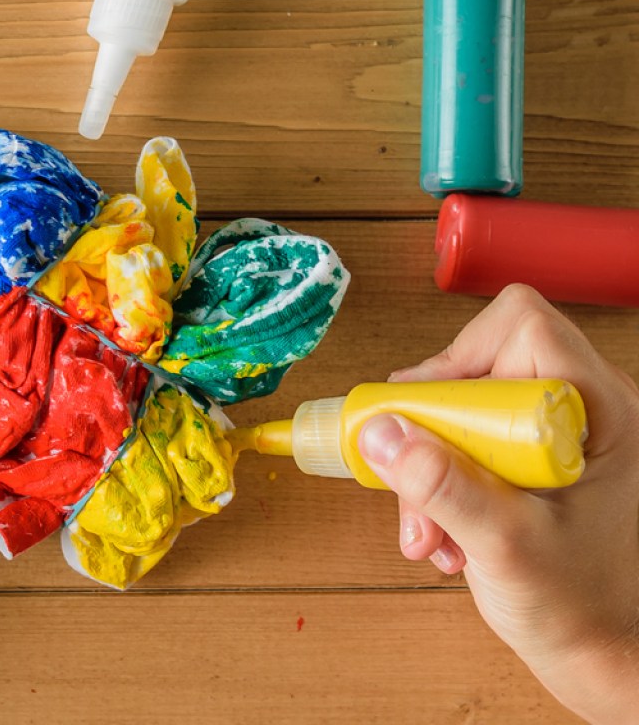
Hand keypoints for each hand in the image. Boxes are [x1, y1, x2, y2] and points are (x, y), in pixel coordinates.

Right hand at [357, 284, 638, 722]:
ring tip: (427, 528)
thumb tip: (382, 432)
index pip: (523, 326)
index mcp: (600, 410)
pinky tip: (444, 534)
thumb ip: (443, 487)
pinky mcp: (529, 460)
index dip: (465, 354)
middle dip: (432, 427)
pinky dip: (440, 482)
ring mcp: (552, 435)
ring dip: (427, 464)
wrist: (606, 661)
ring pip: (463, 408)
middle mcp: (579, 409)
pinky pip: (464, 441)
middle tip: (409, 474)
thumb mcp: (508, 547)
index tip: (429, 411)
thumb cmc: (586, 610)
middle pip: (480, 366)